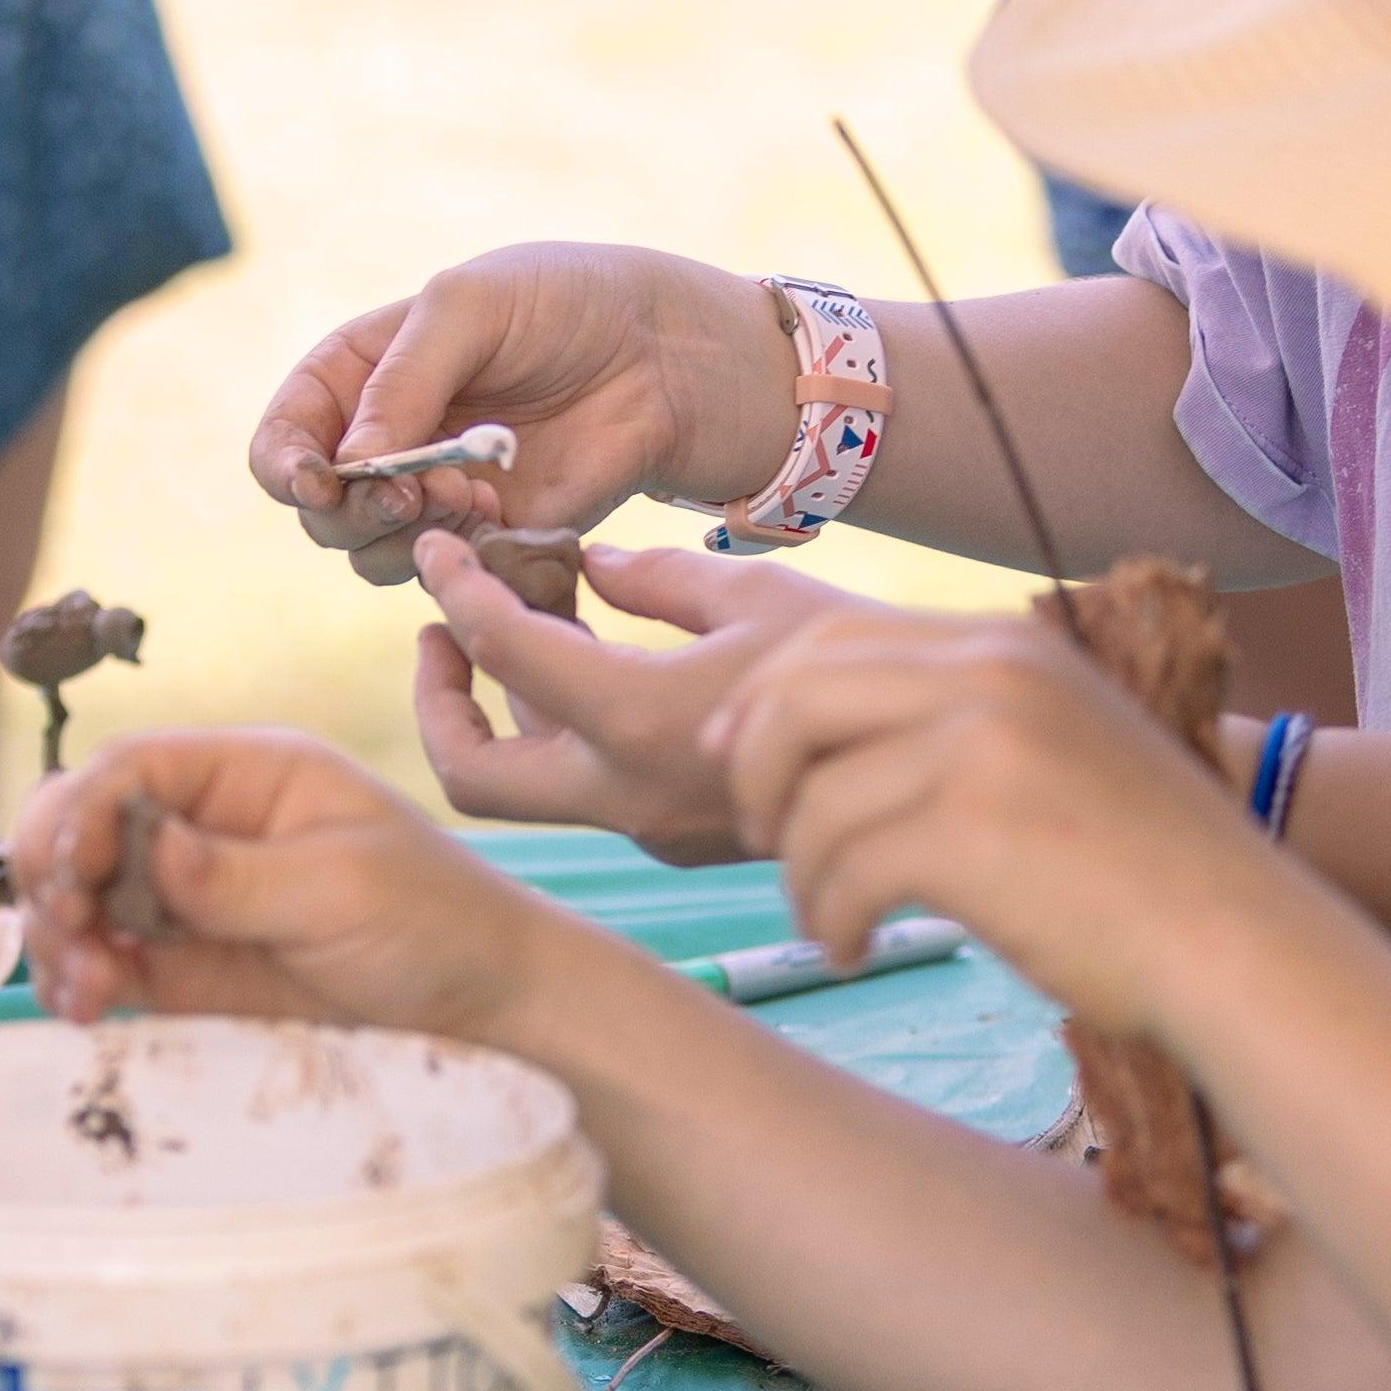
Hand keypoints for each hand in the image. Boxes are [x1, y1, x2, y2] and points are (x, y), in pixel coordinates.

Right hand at [9, 730, 574, 1042]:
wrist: (486, 1009)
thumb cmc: (433, 921)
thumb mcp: (342, 888)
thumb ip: (237, 875)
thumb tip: (144, 848)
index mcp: (248, 776)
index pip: (131, 768)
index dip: (82, 811)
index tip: (73, 873)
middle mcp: (205, 828)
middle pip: (83, 826)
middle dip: (53, 872)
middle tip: (66, 928)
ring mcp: (190, 900)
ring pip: (79, 898)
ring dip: (56, 934)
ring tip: (80, 987)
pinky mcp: (188, 967)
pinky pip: (107, 961)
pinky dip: (78, 980)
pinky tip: (83, 1004)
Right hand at [246, 245, 781, 584]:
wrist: (669, 352)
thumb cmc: (567, 303)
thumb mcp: (469, 305)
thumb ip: (400, 380)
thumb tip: (347, 464)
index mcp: (359, 375)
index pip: (283, 439)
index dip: (285, 467)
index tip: (319, 480)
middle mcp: (385, 442)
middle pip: (317, 510)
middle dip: (352, 508)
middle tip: (414, 488)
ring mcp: (435, 497)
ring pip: (370, 554)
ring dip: (405, 533)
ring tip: (470, 492)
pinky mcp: (491, 540)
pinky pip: (446, 574)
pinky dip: (460, 555)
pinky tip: (503, 511)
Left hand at [405, 533, 839, 863]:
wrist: (951, 769)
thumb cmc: (867, 661)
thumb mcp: (760, 595)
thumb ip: (659, 578)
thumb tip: (588, 564)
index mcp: (636, 720)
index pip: (502, 651)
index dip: (457, 589)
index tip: (441, 550)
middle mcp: (626, 794)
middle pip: (473, 775)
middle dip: (439, 700)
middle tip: (444, 628)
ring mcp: (651, 829)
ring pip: (530, 781)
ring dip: (508, 705)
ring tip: (536, 614)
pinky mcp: (678, 839)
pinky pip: (587, 784)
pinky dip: (566, 724)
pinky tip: (599, 656)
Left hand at [703, 590, 1249, 1005]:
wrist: (1239, 943)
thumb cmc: (1145, 869)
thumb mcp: (1057, 743)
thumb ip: (955, 719)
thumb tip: (820, 737)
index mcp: (1005, 642)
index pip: (830, 636)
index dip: (762, 699)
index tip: (734, 759)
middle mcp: (989, 672)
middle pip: (795, 697)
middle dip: (755, 773)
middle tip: (763, 842)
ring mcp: (981, 745)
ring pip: (812, 799)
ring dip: (800, 874)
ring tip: (828, 920)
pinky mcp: (970, 829)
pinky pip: (843, 872)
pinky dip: (829, 919)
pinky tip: (853, 950)